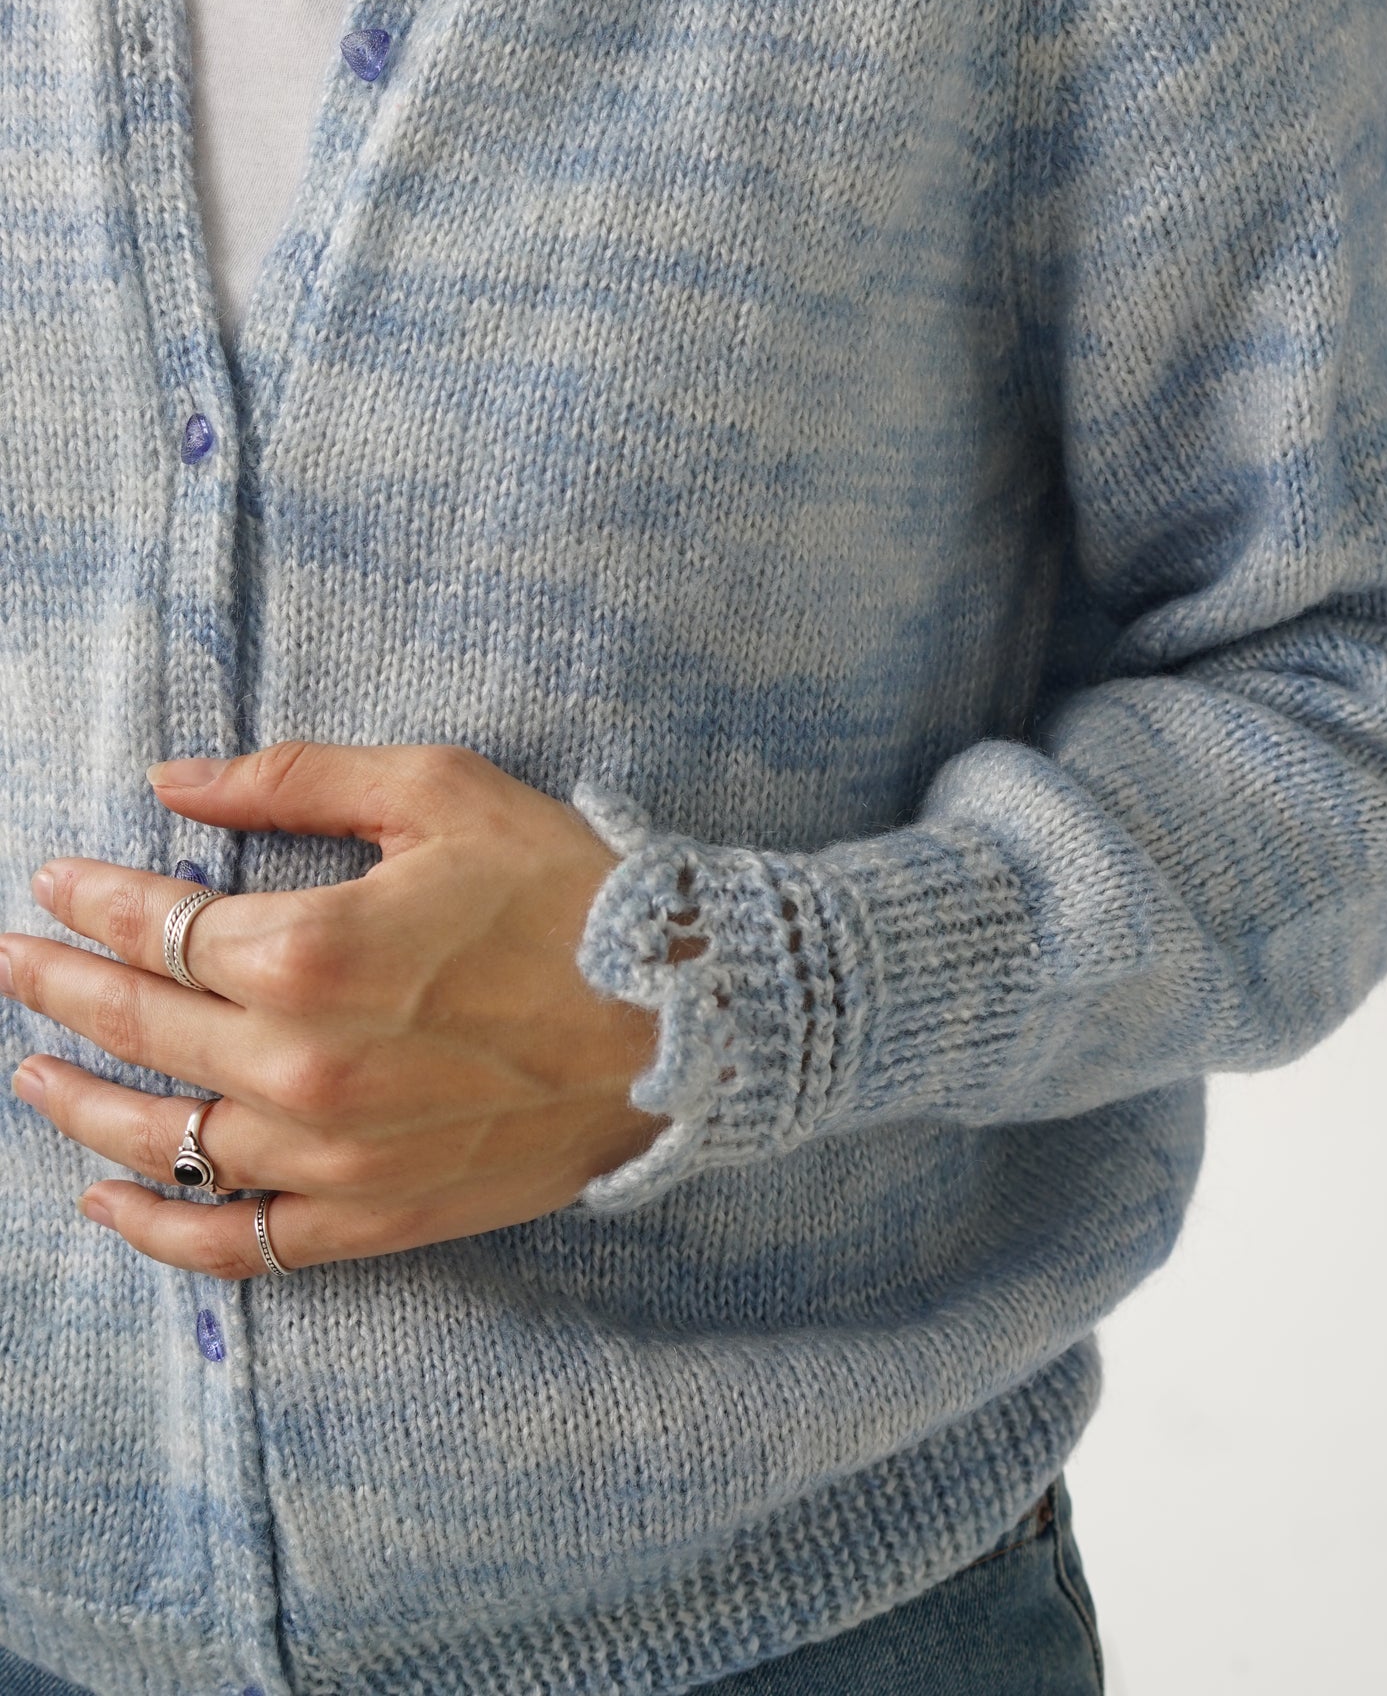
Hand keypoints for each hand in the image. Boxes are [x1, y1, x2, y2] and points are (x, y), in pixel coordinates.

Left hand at [0, 742, 671, 1274]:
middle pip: (138, 1025)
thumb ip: (291, 781)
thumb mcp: (437, 792)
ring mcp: (331, 1157)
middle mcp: (299, 1065)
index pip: (156, 924)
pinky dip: (156, 1229)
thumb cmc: (566, 890)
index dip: (93, 900)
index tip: (57, 882)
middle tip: (12, 961)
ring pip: (163, 1137)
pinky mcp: (371, 1218)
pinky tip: (105, 1201)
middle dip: (58, 985)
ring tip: (32, 1073)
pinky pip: (234, 1242)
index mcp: (309, 949)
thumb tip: (171, 781)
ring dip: (81, 1101)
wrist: (683, 1017)